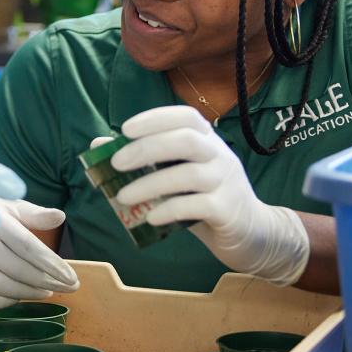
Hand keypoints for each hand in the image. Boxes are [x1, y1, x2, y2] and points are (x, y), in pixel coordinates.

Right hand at [0, 198, 78, 308]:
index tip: (72, 278)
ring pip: (2, 286)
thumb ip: (34, 213)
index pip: (29, 247)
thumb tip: (60, 217)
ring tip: (47, 292)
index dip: (52, 264)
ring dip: (28, 293)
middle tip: (69, 288)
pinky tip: (20, 297)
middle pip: (18, 269)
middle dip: (47, 282)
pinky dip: (5, 301)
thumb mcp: (9, 204)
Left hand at [108, 105, 310, 285]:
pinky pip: (196, 206)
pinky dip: (169, 210)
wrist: (252, 234)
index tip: (124, 129)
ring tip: (122, 197)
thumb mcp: (179, 177)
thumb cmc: (207, 201)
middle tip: (116, 164)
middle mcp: (220, 155)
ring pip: (189, 175)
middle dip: (146, 149)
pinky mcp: (228, 211)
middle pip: (186, 140)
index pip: (186, 117)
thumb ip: (147, 162)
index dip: (155, 119)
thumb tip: (99, 145)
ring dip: (150, 184)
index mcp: (209, 141)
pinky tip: (149, 218)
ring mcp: (227, 182)